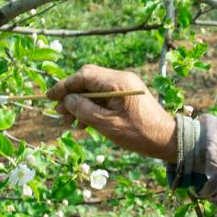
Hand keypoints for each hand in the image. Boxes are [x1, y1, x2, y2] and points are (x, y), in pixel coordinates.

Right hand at [46, 65, 175, 161]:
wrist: (167, 140)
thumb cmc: (139, 134)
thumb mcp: (107, 124)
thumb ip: (84, 110)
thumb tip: (67, 100)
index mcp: (118, 82)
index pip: (83, 76)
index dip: (64, 86)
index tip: (49, 97)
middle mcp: (121, 78)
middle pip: (87, 79)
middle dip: (71, 95)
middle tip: (59, 113)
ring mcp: (125, 85)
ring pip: (93, 88)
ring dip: (79, 103)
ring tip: (68, 122)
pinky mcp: (126, 94)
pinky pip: (103, 95)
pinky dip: (91, 106)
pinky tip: (83, 123)